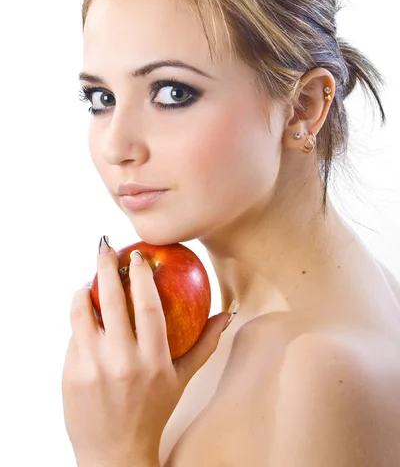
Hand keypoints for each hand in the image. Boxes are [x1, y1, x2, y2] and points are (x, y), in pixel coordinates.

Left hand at [61, 238, 232, 466]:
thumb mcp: (182, 379)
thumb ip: (205, 344)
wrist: (115, 452)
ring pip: (82, 313)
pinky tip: (84, 314)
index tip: (137, 256)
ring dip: (83, 289)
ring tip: (88, 280)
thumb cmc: (153, 411)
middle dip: (106, 266)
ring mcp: (92, 368)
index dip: (141, 277)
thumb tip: (227, 313)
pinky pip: (73, 336)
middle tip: (105, 247)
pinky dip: (78, 319)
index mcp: (153, 361)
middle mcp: (121, 362)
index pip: (147, 307)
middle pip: (111, 301)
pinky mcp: (70, 374)